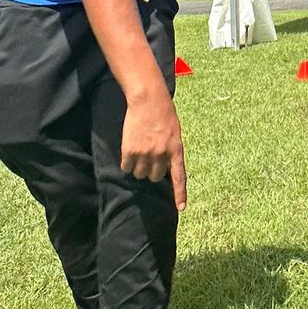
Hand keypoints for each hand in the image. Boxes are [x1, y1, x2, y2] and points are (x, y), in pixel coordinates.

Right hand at [121, 92, 186, 210]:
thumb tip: (165, 168)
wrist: (148, 100)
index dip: (180, 194)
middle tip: (149, 157)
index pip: (179, 177)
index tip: (181, 208)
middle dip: (151, 171)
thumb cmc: (164, 114)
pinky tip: (129, 150)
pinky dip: (126, 162)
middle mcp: (161, 155)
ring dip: (138, 167)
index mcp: (176, 150)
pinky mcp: (130, 150)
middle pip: (154, 177)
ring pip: (139, 174)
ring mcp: (145, 154)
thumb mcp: (175, 133)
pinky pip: (126, 167)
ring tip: (139, 151)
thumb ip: (171, 151)